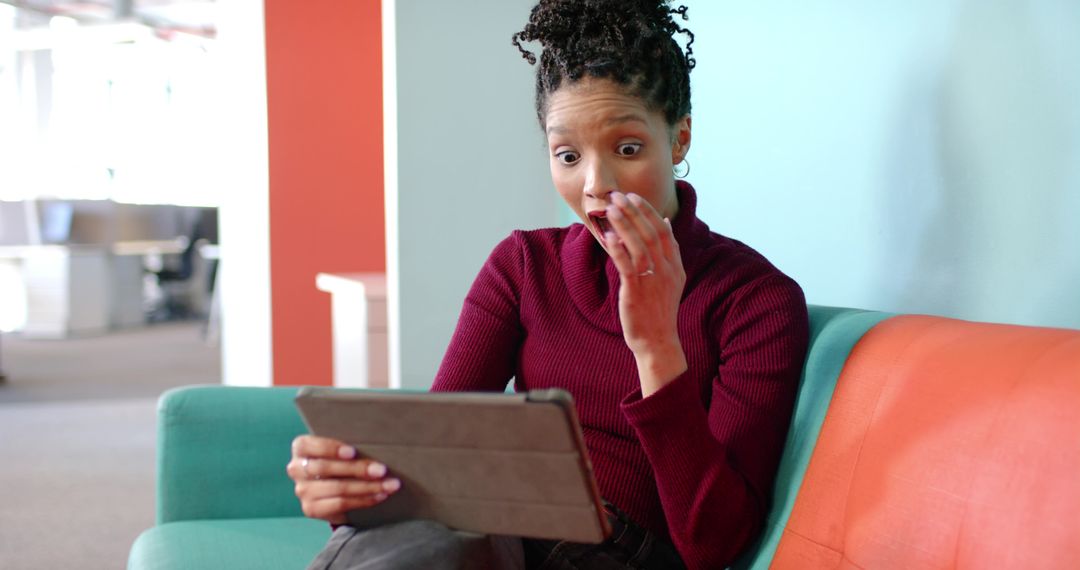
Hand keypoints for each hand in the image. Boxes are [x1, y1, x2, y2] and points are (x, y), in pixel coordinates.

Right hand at [287, 435, 401, 524]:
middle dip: (357, 469)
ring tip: (389, 484)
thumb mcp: (341, 450)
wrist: (335, 490)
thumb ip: (350, 446)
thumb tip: (378, 442)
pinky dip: (364, 500)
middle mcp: (296, 469)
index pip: (308, 445)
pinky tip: (379, 496)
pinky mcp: (311, 509)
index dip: (330, 448)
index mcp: (301, 447)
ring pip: (337, 488)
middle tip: (381, 470)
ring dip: (367, 487)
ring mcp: (302, 491)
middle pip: (326, 468)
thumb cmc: (342, 461)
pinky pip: (341, 504)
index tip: (353, 452)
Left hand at [604, 191, 687, 395]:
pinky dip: (618, 249)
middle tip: (617, 195)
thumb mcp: (671, 278)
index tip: (634, 197)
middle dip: (633, 212)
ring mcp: (653, 281)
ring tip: (611, 208)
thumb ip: (669, 251)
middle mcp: (666, 270)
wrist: (657, 341)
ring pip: (638, 245)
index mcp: (675, 265)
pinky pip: (627, 266)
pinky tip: (608, 236)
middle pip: (650, 233)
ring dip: (624, 224)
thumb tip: (665, 222)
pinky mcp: (636, 292)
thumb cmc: (659, 309)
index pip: (663, 231)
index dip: (648, 211)